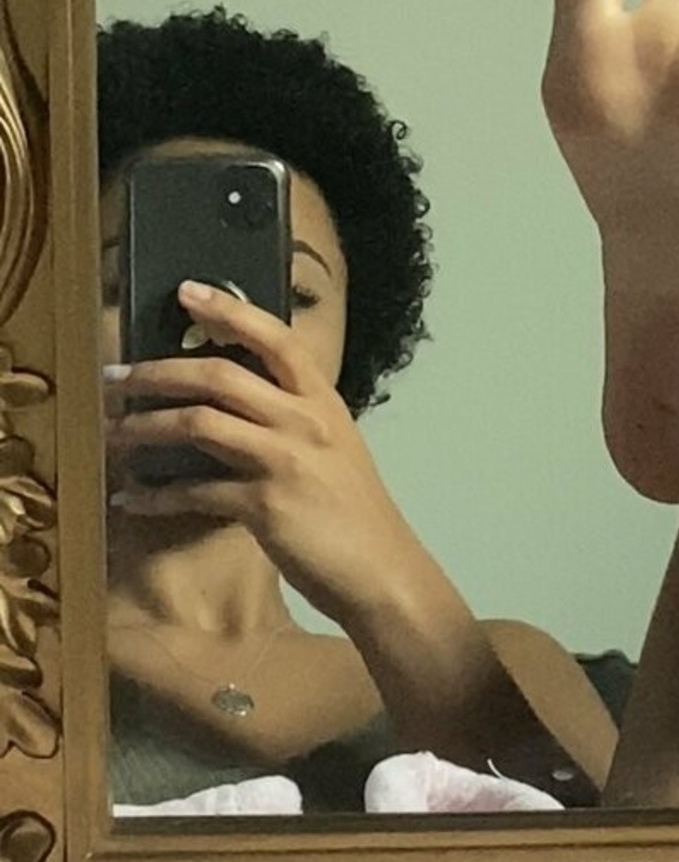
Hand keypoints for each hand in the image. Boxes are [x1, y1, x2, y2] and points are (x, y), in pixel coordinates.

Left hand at [105, 281, 403, 624]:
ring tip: (114, 432)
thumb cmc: (353, 512)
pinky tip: (131, 498)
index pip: (274, 337)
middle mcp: (304, 421)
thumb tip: (234, 398)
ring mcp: (284, 460)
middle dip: (157, 371)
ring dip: (146, 426)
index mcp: (323, 400)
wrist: (381, 570)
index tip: (187, 291)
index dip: (228, 309)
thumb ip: (292, 416)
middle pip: (219, 374)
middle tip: (117, 376)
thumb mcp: (332, 446)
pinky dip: (155, 495)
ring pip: (199, 423)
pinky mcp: (264, 505)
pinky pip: (195, 491)